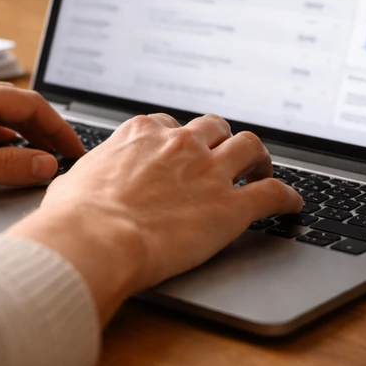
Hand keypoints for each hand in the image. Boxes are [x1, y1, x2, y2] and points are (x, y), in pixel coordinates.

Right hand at [7, 113, 302, 323]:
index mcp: (141, 134)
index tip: (181, 152)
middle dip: (221, 139)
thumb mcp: (72, 181)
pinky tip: (292, 205)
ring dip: (259, 158)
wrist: (95, 240)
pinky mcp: (231, 207)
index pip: (170, 125)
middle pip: (214, 127)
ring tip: (261, 170)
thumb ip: (88, 176)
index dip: (178, 140)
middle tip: (225, 157)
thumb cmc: (74, 218)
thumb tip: (78, 186)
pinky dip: (287, 197)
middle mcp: (179, 144)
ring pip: (250, 147)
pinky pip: (272, 193)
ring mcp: (208, 172)